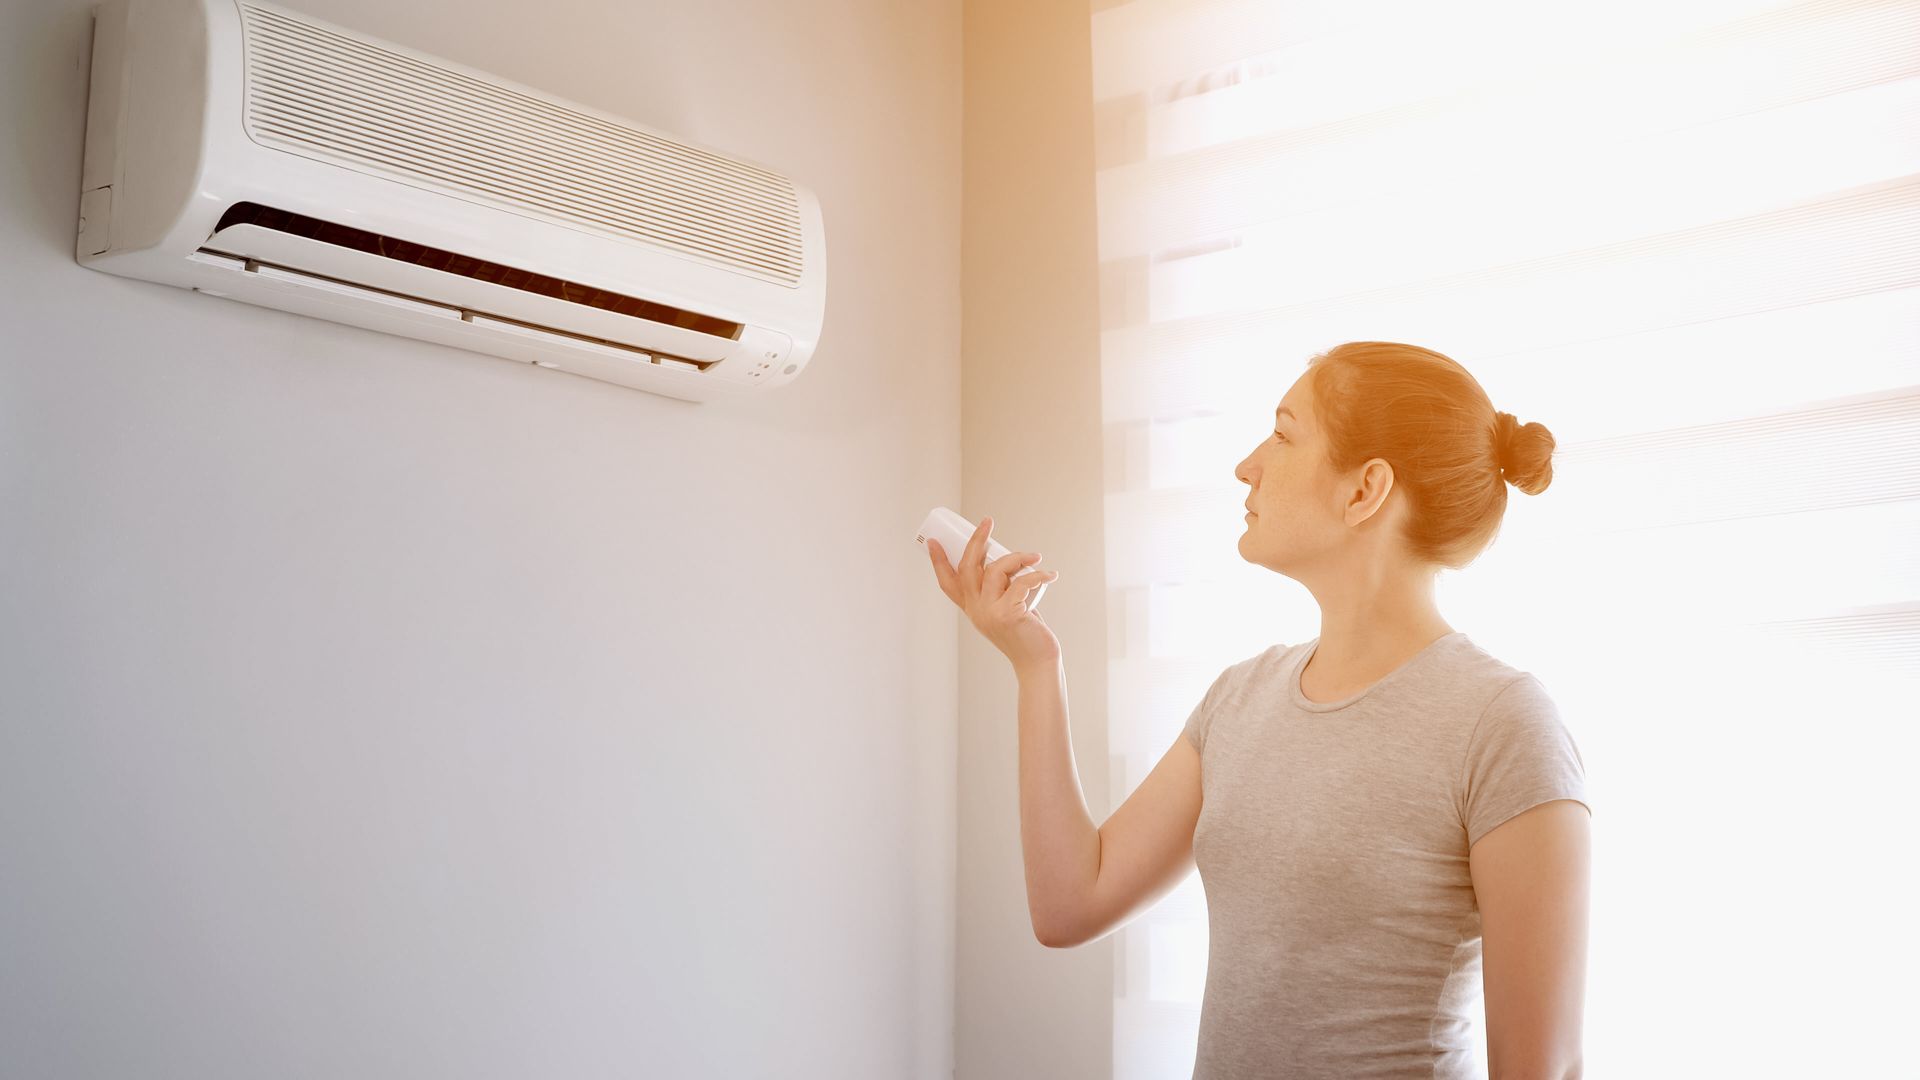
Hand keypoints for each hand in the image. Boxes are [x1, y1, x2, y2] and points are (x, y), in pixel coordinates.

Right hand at [926, 515, 1061, 671]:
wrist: (1037, 662)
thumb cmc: (1026, 633)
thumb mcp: (1007, 609)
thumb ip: (1003, 590)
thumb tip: (1012, 561)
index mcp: (972, 609)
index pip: (948, 583)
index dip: (938, 561)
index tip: (932, 541)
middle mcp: (976, 611)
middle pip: (968, 568)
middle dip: (976, 541)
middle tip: (988, 522)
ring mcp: (990, 613)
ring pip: (997, 570)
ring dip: (1018, 558)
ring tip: (1035, 558)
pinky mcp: (1009, 614)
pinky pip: (1022, 582)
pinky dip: (1038, 575)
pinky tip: (1050, 575)